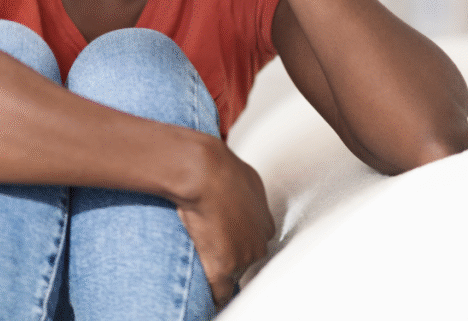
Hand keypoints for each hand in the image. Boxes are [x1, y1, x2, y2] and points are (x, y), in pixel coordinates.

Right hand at [175, 137, 275, 309]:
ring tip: (209, 274)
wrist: (203, 171)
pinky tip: (208, 300)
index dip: (238, 244)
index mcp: (264, 221)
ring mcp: (244, 257)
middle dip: (234, 260)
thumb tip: (239, 193)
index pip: (254, 243)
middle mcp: (259, 241)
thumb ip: (247, 193)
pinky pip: (221, 293)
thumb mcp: (245, 176)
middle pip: (248, 261)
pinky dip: (214, 296)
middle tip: (215, 256)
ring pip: (235, 276)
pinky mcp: (225, 268)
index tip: (227, 245)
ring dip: (222, 276)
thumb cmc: (218, 167)